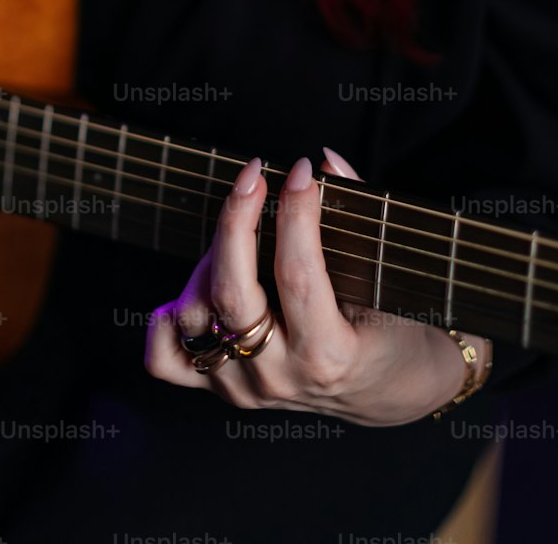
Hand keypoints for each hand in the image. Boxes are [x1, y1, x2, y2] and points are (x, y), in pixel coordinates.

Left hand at [145, 146, 489, 426]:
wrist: (388, 395)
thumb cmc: (391, 333)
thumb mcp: (387, 280)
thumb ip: (356, 214)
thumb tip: (326, 161)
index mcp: (328, 354)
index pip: (298, 275)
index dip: (297, 213)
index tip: (300, 171)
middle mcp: (278, 375)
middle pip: (232, 292)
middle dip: (237, 219)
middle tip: (254, 177)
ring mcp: (243, 387)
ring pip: (196, 314)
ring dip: (210, 260)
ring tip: (240, 236)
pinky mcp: (221, 389)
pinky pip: (166, 357)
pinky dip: (170, 316)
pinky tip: (199, 285)